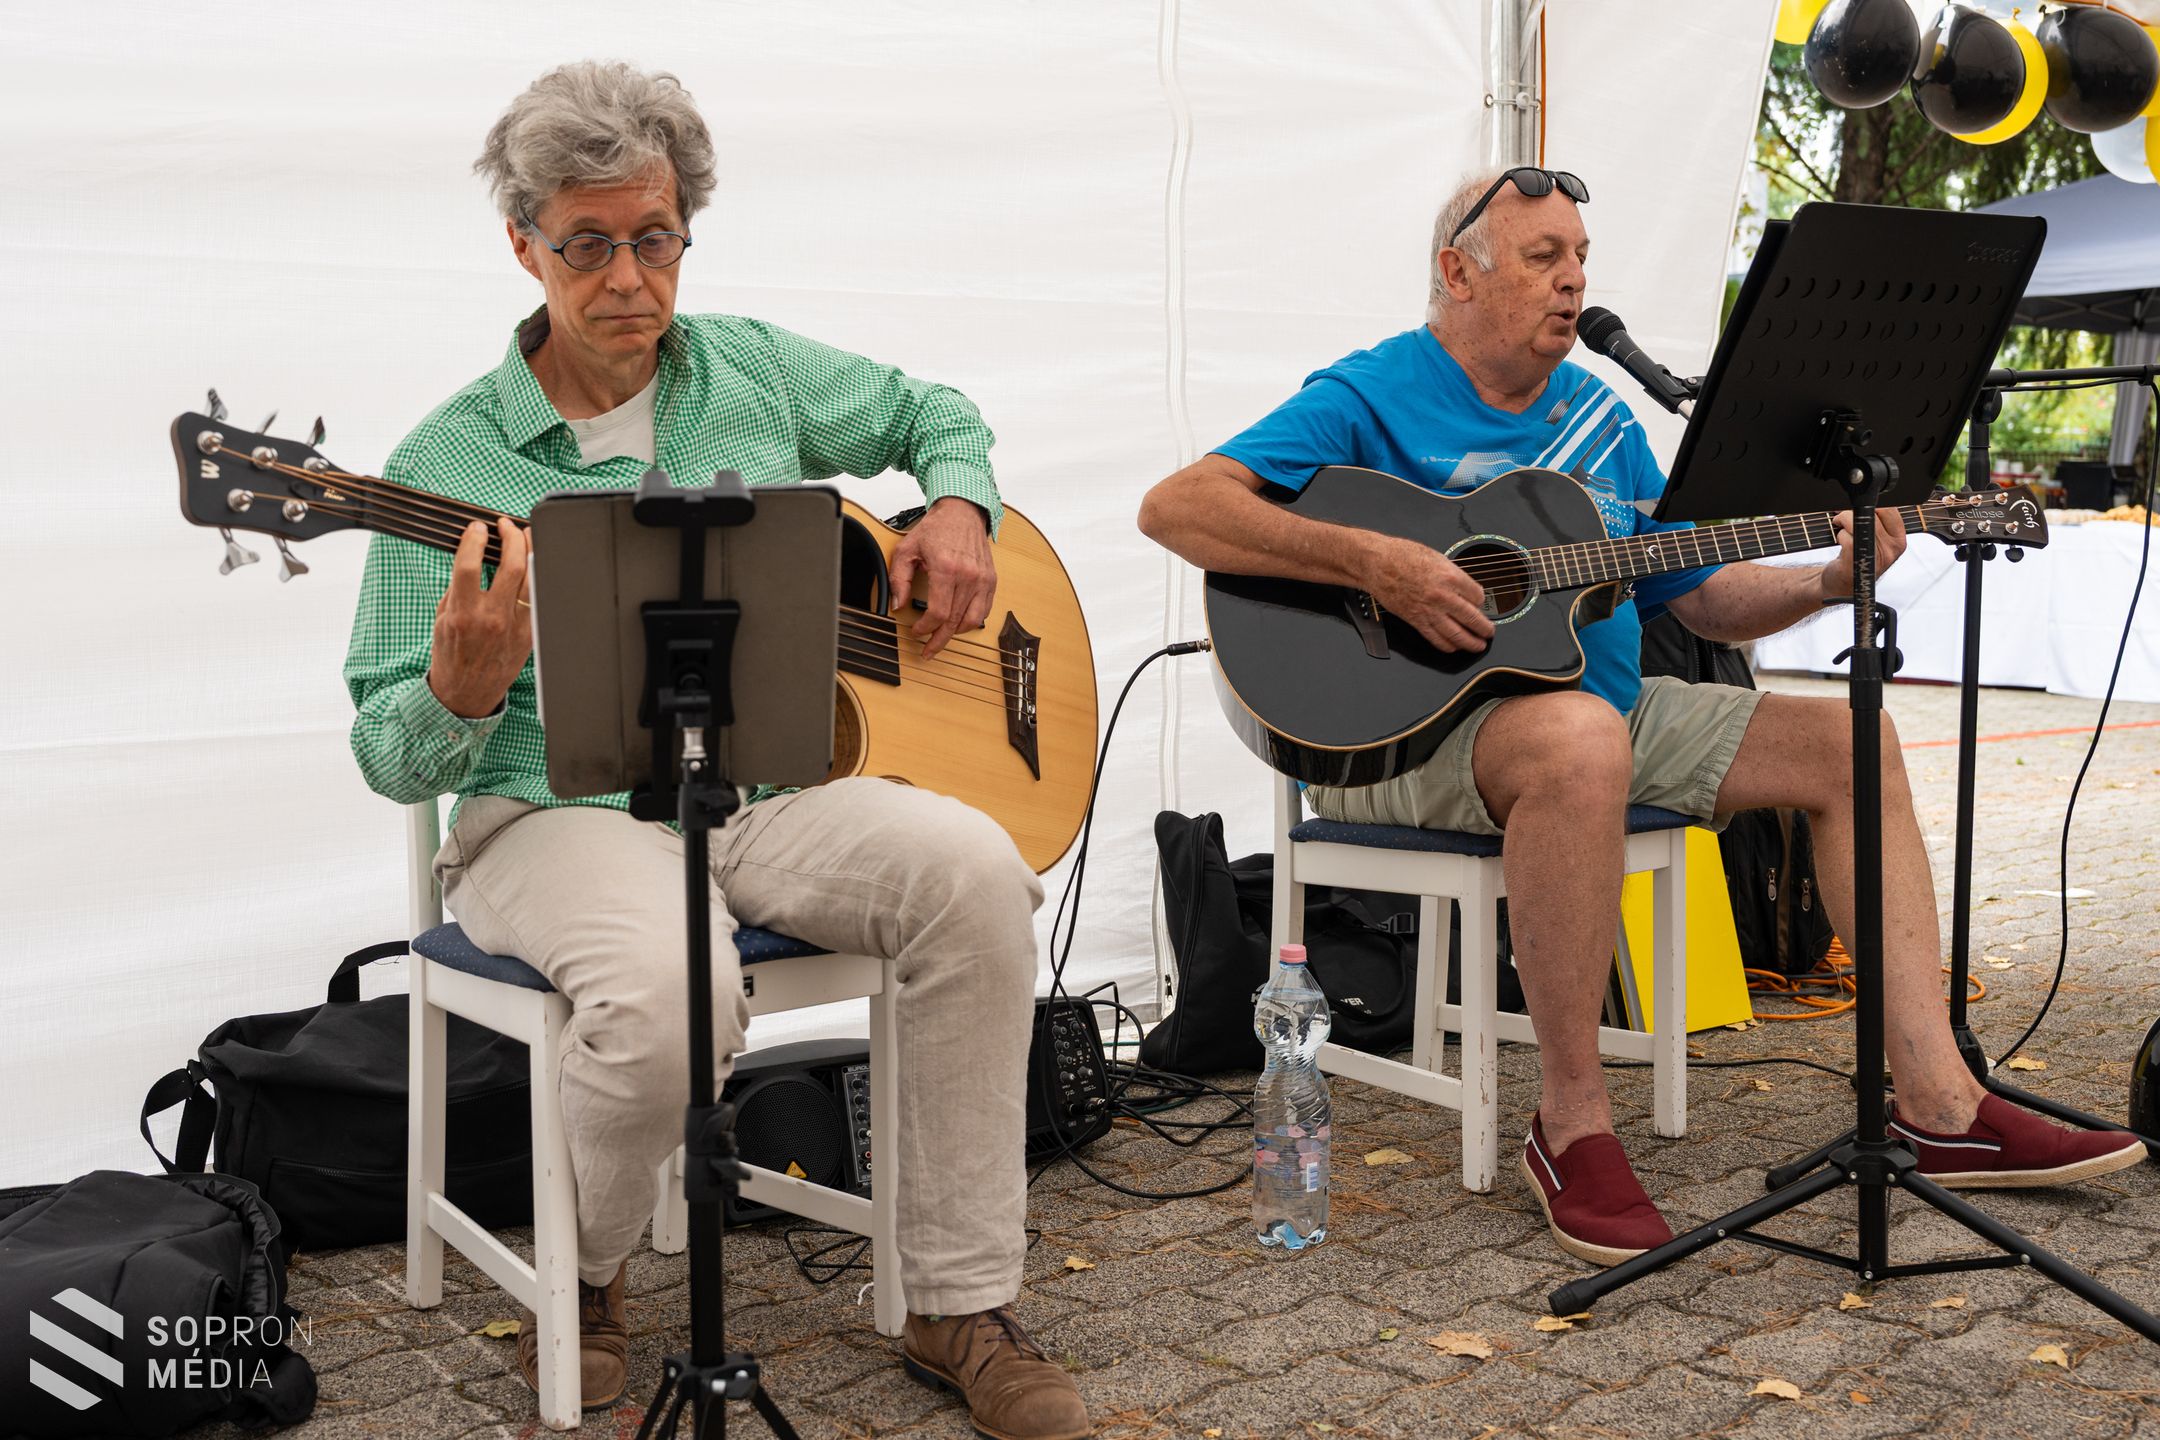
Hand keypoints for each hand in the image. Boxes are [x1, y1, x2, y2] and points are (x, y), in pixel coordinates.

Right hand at [426, 516, 531, 717]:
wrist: (466, 694)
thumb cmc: (451, 655)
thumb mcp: (440, 619)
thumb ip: (457, 589)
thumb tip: (472, 556)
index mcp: (463, 615)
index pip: (469, 565)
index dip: (474, 539)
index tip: (476, 528)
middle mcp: (491, 619)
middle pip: (510, 565)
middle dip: (511, 536)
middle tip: (505, 526)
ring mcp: (515, 627)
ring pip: (531, 578)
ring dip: (530, 550)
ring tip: (524, 536)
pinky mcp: (530, 634)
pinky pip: (537, 597)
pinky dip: (536, 576)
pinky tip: (532, 564)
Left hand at [888, 497, 996, 658]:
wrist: (962, 512)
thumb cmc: (936, 529)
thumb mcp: (907, 549)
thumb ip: (899, 578)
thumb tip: (898, 604)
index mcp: (947, 568)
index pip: (938, 612)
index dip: (925, 628)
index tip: (916, 632)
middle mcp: (968, 576)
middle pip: (954, 621)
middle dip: (939, 640)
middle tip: (928, 651)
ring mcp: (983, 579)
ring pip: (972, 620)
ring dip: (956, 633)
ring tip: (942, 637)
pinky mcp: (991, 579)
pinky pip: (984, 610)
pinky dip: (971, 621)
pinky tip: (959, 623)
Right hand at [1368, 535, 1494, 652]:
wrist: (1378, 564)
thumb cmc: (1403, 556)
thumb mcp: (1437, 558)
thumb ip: (1454, 575)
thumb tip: (1465, 589)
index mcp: (1451, 577)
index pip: (1478, 596)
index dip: (1482, 601)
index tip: (1480, 603)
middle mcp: (1443, 596)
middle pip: (1472, 618)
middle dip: (1484, 628)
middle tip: (1489, 632)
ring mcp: (1429, 611)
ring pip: (1456, 634)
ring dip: (1471, 643)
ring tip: (1478, 645)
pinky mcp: (1416, 620)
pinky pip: (1436, 638)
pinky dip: (1448, 646)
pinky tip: (1454, 647)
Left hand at [1818, 506, 1907, 599]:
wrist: (1840, 584)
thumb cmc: (1858, 559)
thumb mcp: (1875, 541)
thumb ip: (1877, 522)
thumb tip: (1865, 498)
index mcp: (1899, 540)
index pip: (1890, 510)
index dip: (1871, 504)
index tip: (1860, 506)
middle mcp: (1892, 549)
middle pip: (1872, 514)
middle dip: (1853, 511)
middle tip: (1843, 516)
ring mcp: (1876, 557)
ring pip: (1859, 523)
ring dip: (1844, 521)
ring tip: (1840, 526)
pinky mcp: (1858, 563)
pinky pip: (1847, 538)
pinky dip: (1839, 535)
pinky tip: (1840, 540)